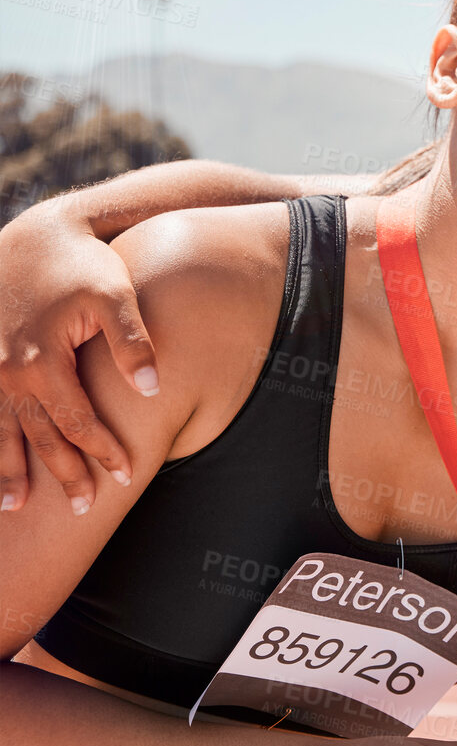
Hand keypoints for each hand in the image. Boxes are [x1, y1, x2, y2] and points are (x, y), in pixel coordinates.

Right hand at [0, 207, 156, 513]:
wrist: (36, 234)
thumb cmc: (84, 265)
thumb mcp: (116, 296)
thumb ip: (134, 344)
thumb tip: (153, 390)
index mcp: (42, 361)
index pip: (77, 422)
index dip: (102, 451)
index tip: (125, 477)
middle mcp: (5, 371)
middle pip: (36, 435)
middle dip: (61, 473)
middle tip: (84, 510)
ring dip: (5, 469)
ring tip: (12, 508)